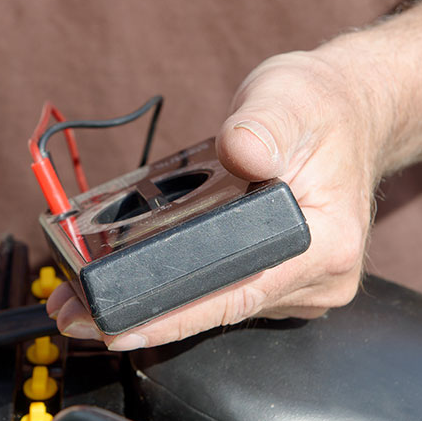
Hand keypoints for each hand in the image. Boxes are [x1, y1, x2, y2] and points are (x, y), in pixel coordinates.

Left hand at [48, 49, 390, 349]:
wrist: (351, 112)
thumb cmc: (319, 107)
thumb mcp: (288, 96)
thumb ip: (262, 124)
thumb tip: (240, 150)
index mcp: (325, 242)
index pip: (239, 294)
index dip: (174, 314)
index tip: (118, 324)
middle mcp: (316, 277)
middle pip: (219, 311)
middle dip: (144, 314)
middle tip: (71, 311)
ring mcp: (298, 287)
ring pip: (216, 308)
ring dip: (154, 305)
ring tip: (83, 298)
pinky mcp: (278, 282)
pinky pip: (222, 294)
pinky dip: (178, 289)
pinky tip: (131, 281)